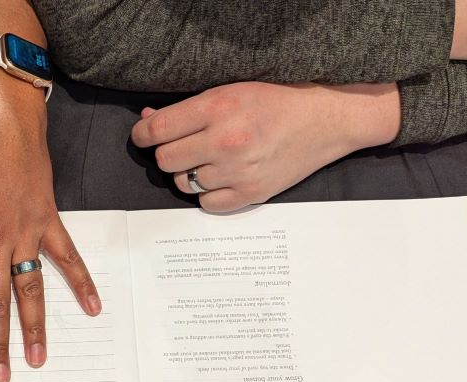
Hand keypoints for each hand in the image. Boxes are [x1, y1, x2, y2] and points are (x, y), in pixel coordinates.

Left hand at [131, 82, 401, 211]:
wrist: (325, 120)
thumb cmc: (276, 101)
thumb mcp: (229, 91)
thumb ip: (187, 110)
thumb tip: (147, 122)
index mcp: (218, 108)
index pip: (157, 130)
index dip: (142, 134)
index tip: (143, 136)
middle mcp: (225, 141)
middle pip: (165, 160)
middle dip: (168, 153)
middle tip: (184, 146)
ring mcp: (238, 171)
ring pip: (183, 183)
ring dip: (188, 173)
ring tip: (209, 160)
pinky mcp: (251, 194)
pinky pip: (206, 204)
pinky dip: (207, 194)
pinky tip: (221, 178)